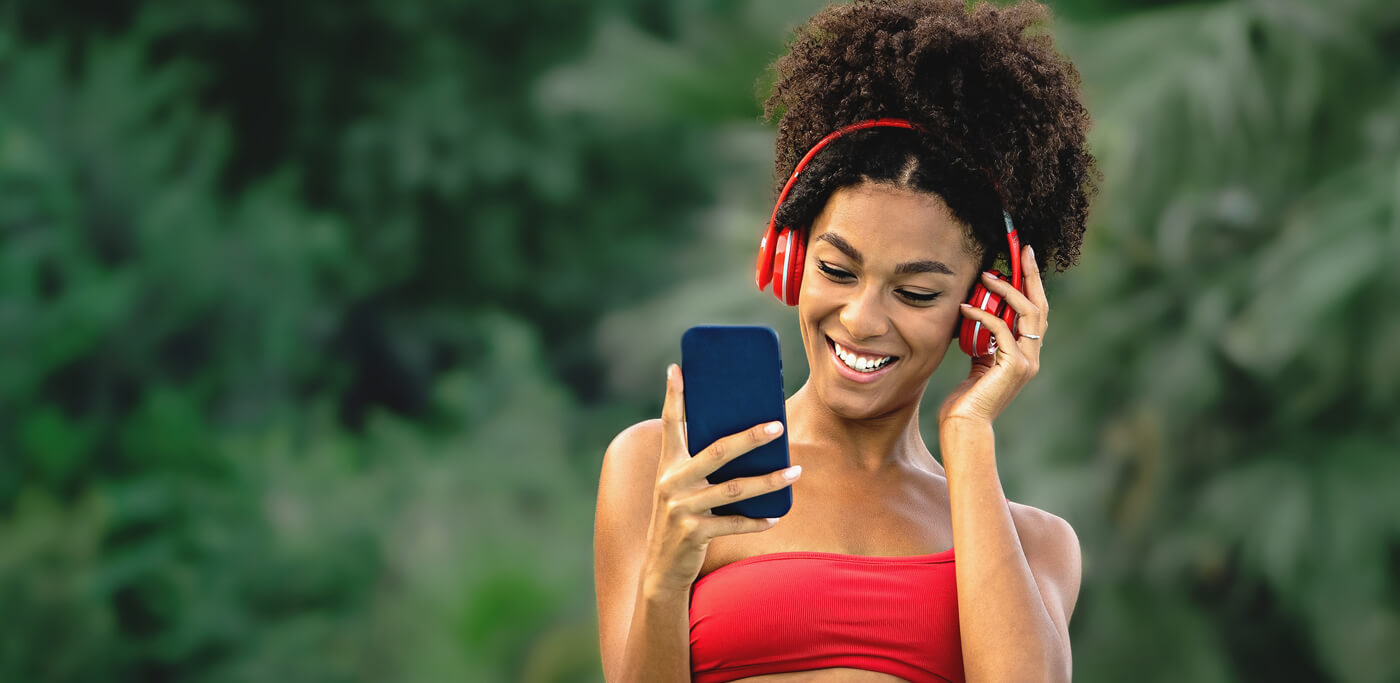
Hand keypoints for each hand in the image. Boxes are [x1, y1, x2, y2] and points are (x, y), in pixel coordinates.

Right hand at [641, 364, 800, 593]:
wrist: (660, 568)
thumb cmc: (680, 518)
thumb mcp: (680, 487)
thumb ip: (699, 464)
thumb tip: (744, 441)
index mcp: (668, 464)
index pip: (670, 423)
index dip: (673, 396)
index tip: (677, 368)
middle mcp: (671, 481)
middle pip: (717, 451)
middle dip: (750, 437)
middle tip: (778, 426)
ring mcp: (681, 507)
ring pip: (733, 489)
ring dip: (768, 481)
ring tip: (795, 472)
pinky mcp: (693, 533)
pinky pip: (734, 523)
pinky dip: (758, 520)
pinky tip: (777, 515)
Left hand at [938, 244, 1047, 426]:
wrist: (965, 426)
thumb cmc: (966, 398)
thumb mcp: (978, 362)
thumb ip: (985, 341)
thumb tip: (978, 314)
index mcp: (1026, 354)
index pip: (1035, 312)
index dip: (1032, 284)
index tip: (1024, 258)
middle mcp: (1031, 357)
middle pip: (1039, 307)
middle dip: (1031, 276)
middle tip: (1021, 251)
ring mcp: (1026, 362)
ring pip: (1027, 314)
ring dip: (1006, 291)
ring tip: (986, 277)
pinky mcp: (1013, 367)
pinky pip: (1001, 330)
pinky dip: (983, 315)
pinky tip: (966, 307)